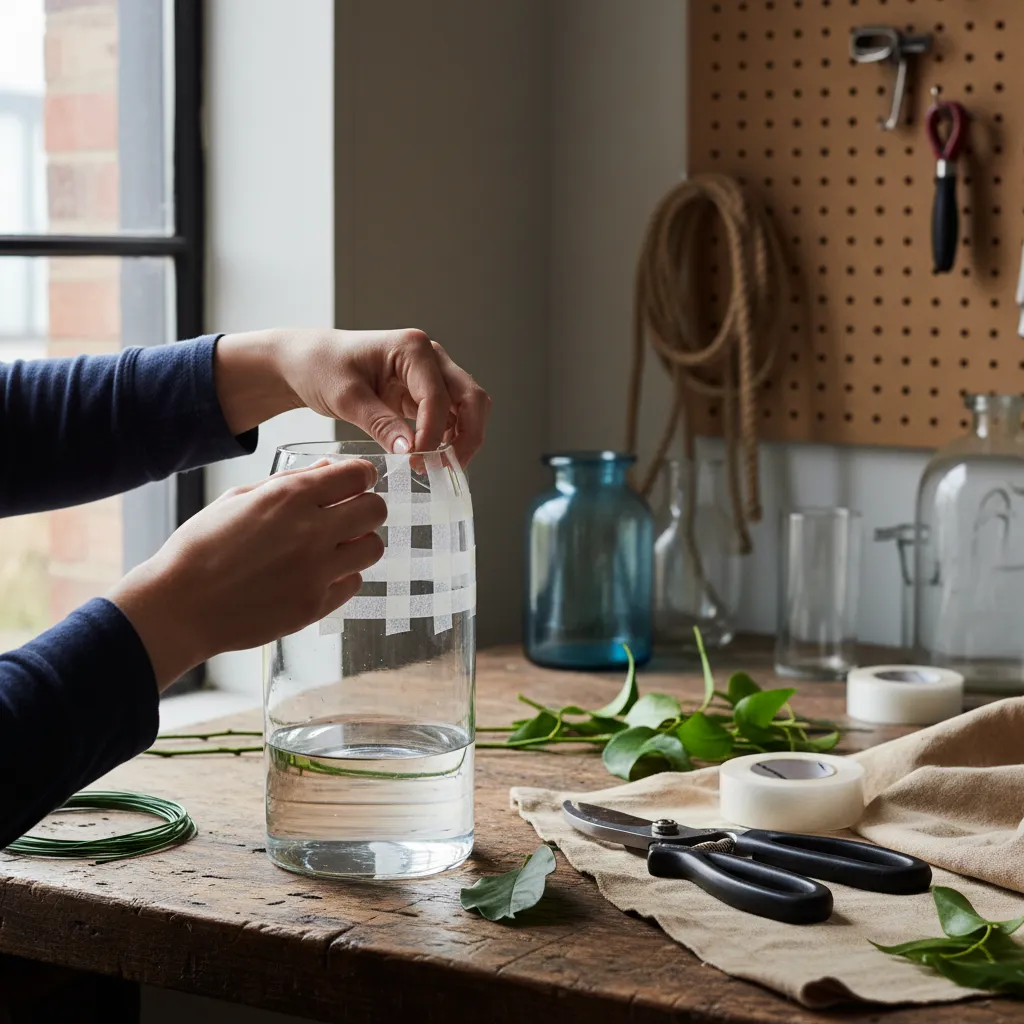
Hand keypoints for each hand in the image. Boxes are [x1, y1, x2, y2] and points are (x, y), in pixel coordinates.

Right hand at [108, 459, 385, 690]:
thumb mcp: (239, 499)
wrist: (179, 606)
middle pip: (376, 510)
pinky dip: (342, 576)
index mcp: (290, 497)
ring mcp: (316, 572)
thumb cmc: (201, 548)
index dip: (361, 476)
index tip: (354, 483)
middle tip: (348, 514)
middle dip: (366, 507)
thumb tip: (328, 468)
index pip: (359, 474)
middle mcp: (311, 532)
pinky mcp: (315, 606)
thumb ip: (291, 482)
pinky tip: (317, 573)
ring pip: (373, 549)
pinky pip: (353, 583)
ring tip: (333, 547)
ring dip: (359, 543)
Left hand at [214, 328, 491, 467]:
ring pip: (466, 408)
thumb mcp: (345, 397)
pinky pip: (449, 416)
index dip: (434, 432)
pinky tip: (428, 457)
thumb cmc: (320, 367)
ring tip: (435, 467)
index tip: (419, 460)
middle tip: (447, 468)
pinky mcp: (423, 391)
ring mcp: (430, 374)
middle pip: (470, 398)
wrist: (305, 362)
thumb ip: (380, 423)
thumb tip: (411, 450)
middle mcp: (429, 357)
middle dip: (467, 436)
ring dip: (460, 439)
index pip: (438, 396)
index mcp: (412, 348)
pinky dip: (447, 438)